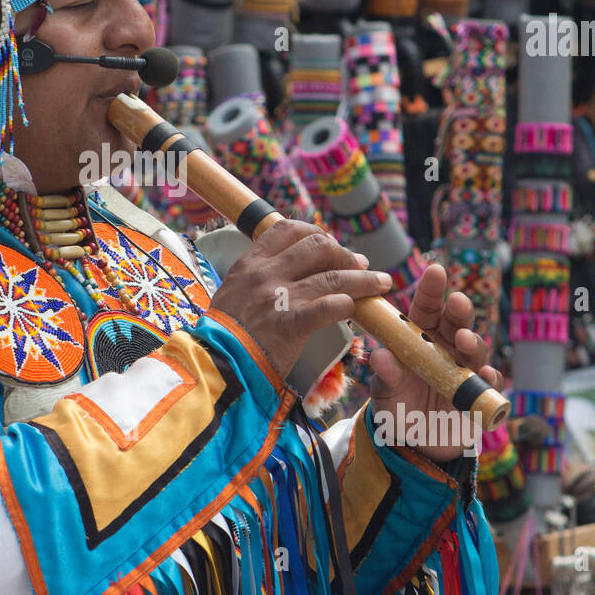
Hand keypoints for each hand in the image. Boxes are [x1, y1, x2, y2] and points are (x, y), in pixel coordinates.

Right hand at [209, 220, 391, 379]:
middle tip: (359, 265)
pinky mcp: (290, 325)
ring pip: (333, 276)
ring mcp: (278, 298)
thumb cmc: (222, 337)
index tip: (329, 244)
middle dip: (344, 253)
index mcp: (250, 264)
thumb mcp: (232, 295)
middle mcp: (265, 274)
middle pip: (317, 245)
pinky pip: (330, 307)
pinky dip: (348, 304)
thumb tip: (286, 275)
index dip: (316, 232)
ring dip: (363, 279)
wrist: (213, 365)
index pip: (288, 229)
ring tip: (381, 283)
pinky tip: (358, 309)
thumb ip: (257, 281)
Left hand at [368, 264, 503, 463]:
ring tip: (464, 340)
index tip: (434, 270)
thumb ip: (386, 374)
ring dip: (472, 343)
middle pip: (457, 322)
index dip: (431, 290)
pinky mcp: (479, 395)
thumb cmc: (398, 406)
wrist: (415, 443)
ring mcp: (466, 370)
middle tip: (457, 301)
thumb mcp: (385, 392)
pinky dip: (488, 380)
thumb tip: (378, 356)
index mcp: (421, 338)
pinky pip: (488, 385)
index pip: (427, 308)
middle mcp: (446, 348)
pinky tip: (485, 375)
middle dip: (459, 311)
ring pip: (476, 350)